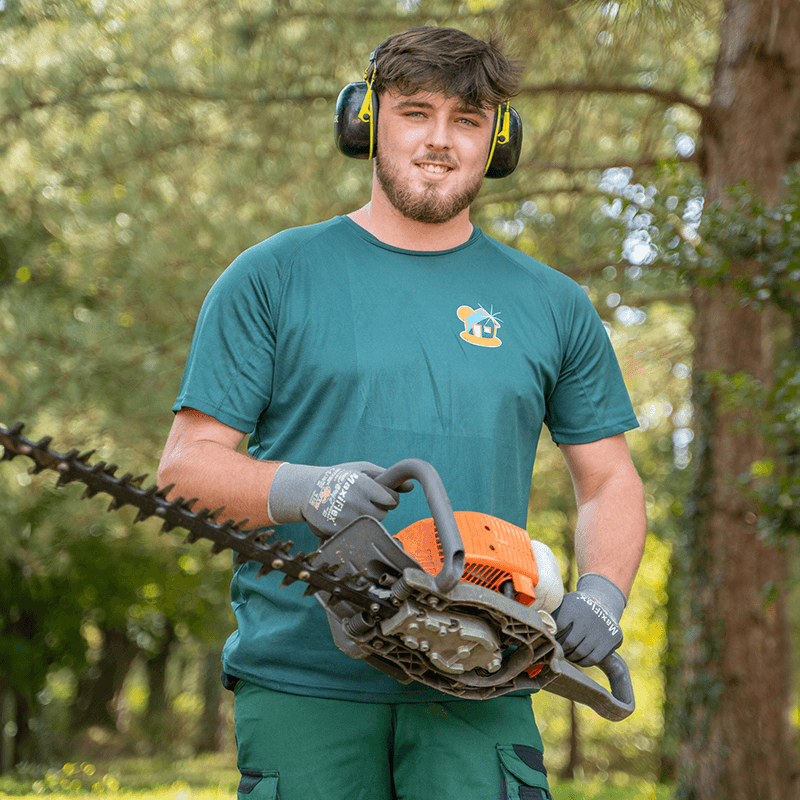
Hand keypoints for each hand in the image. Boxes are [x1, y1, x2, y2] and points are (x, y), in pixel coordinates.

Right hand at [268, 461, 411, 538]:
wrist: (307, 490)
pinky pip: (357, 532)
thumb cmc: (339, 477)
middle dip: (377, 508)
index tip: (379, 495)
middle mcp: (356, 503)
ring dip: (366, 518)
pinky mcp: (337, 531)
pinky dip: (353, 526)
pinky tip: (343, 516)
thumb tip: (410, 486)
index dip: (388, 498)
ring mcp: (346, 519)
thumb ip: (386, 477)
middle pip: (383, 514)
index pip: (392, 500)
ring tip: (352, 507)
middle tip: (362, 501)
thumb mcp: (362, 469)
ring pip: (371, 525)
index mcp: (364, 485)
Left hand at [552, 573, 625, 666]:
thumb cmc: (576, 607)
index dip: (552, 636)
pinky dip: (582, 661)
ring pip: (580, 653)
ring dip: (571, 656)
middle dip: (561, 648)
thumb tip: (539, 631)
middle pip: (569, 642)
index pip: (557, 628)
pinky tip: (578, 656)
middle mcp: (589, 617)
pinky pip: (592, 659)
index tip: (550, 638)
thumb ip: (551, 617)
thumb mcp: (564, 604)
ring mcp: (602, 629)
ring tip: (567, 652)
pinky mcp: (612, 639)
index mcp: (574, 605)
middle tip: (558, 648)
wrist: (603, 603)